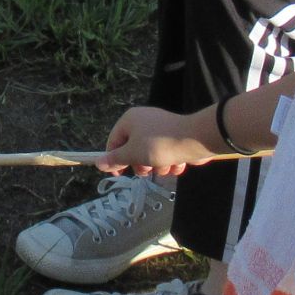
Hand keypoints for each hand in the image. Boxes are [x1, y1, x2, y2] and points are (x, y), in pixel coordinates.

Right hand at [101, 104, 222, 176]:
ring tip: (166, 166)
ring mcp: (162, 129)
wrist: (196, 139)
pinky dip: (171, 162)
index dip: (114, 159)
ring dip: (158, 166)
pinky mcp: (176, 138)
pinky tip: (178, 164)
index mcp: (130, 120)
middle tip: (147, 170)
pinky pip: (167, 154)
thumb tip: (98, 163)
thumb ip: (115, 159)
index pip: (114, 141)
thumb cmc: (159, 145)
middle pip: (133, 149)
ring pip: (152, 155)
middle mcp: (144, 121)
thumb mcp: (133, 153)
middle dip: (141, 164)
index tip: (119, 174)